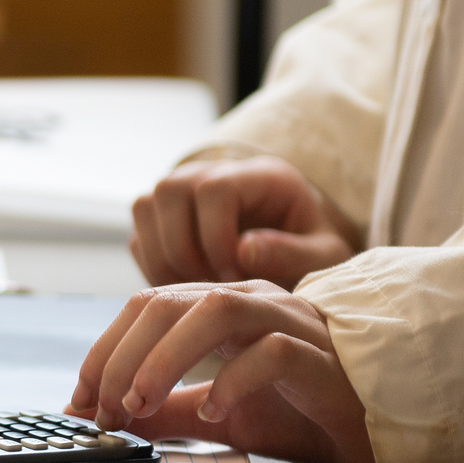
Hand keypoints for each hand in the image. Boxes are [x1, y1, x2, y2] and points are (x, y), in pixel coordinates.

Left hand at [64, 280, 378, 462]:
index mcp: (222, 308)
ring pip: (213, 310)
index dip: (103, 350)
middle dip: (121, 357)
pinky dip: (232, 380)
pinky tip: (215, 412)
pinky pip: (271, 351)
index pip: (145, 307)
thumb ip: (168, 412)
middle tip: (103, 409)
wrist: (373, 431)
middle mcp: (251, 302)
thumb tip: (111, 417)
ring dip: (163, 358)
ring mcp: (288, 322)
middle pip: (166, 303)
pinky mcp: (321, 355)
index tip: (79, 401)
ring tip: (140, 404)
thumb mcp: (218, 416)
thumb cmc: (299, 413)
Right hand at [131, 155, 360, 287]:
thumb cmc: (314, 251)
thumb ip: (293, 253)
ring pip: (145, 208)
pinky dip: (155, 269)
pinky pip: (139, 238)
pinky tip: (188, 290)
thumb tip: (243, 252)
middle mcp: (212, 172)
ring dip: (164, 259)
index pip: (214, 188)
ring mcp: (182, 192)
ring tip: (199, 289)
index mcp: (260, 175)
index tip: (234, 276)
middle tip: (213, 285)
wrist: (298, 250)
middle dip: (184, 249)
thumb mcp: (324, 256)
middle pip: (169, 190)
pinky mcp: (162, 219)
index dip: (215, 235)